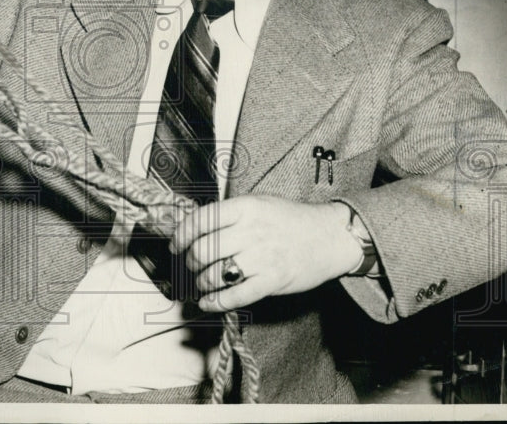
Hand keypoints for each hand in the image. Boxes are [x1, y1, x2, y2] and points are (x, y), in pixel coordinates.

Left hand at [170, 196, 362, 311]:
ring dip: (201, 282)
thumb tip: (192, 228)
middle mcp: (251, 231)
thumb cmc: (291, 219)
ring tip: (203, 282)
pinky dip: (215, 302)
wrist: (330, 236)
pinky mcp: (272, 281)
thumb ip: (228, 214)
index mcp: (245, 207)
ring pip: (214, 275)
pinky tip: (208, 302)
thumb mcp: (258, 203)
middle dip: (190, 262)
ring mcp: (262, 257)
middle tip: (192, 265)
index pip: (200, 220)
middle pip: (202, 250)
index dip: (181, 235)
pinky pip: (234, 296)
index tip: (176, 245)